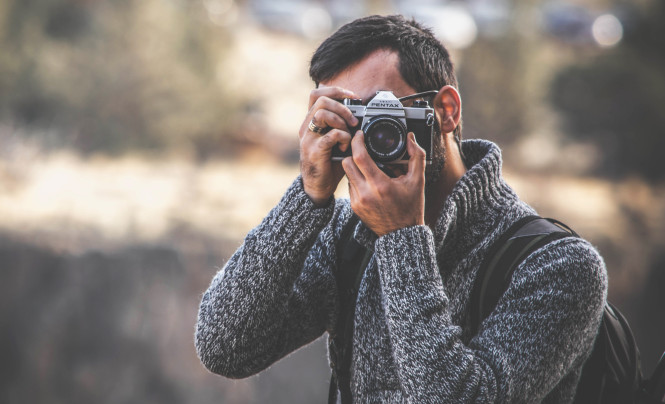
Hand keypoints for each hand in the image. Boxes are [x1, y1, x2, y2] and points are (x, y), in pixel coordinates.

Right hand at [299, 86, 358, 205]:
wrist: (317, 187)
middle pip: (321, 101)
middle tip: (353, 121)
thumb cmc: (328, 162)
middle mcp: (306, 127)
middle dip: (342, 107)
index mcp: (311, 121)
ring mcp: (308, 138)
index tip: (353, 97)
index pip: (317, 94)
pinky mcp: (314, 150)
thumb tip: (362, 116)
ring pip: (322, 114)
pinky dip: (343, 138)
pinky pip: (330, 135)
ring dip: (341, 121)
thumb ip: (343, 127)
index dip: (336, 91)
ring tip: (349, 133)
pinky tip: (345, 147)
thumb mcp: (336, 140)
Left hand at [342, 132, 425, 236]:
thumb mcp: (417, 181)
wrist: (402, 233)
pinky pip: (350, 186)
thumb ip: (416, 157)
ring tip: (369, 167)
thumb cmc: (411, 207)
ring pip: (347, 174)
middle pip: (347, 163)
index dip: (357, 142)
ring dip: (355, 167)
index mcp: (380, 185)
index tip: (360, 135)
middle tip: (362, 149)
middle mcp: (365, 193)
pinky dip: (357, 180)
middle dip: (353, 153)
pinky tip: (370, 182)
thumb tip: (411, 139)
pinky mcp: (354, 207)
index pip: (359, 157)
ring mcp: (357, 201)